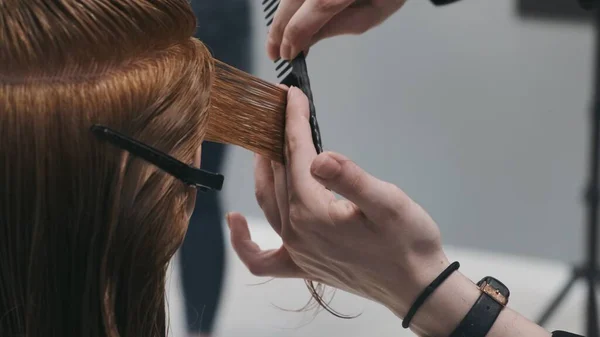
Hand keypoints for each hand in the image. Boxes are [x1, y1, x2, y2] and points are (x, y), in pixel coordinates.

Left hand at [228, 86, 447, 317]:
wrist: (417, 287)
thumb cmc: (408, 244)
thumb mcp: (388, 203)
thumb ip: (351, 179)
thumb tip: (321, 158)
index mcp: (313, 212)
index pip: (296, 156)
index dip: (294, 122)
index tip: (292, 96)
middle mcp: (297, 232)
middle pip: (279, 175)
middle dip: (278, 138)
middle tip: (281, 111)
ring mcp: (297, 250)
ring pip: (268, 202)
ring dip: (264, 171)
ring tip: (266, 145)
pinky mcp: (303, 265)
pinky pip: (261, 258)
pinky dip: (244, 241)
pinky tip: (235, 222)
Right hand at [266, 0, 407, 59]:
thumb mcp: (369, 15)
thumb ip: (333, 29)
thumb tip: (305, 42)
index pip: (303, 21)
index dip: (291, 41)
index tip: (287, 55)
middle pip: (288, 4)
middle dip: (277, 30)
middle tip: (273, 51)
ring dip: (281, 16)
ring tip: (278, 37)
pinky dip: (290, 5)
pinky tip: (289, 17)